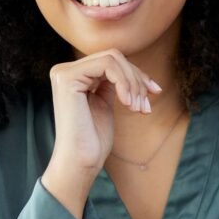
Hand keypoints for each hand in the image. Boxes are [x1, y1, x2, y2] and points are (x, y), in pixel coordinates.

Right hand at [42, 49, 160, 218]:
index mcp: (73, 76)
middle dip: (137, 78)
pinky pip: (107, 66)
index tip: (155, 92)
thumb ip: (112, 83)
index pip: (111, 61)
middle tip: (145, 105)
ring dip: (133, 82)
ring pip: (113, 58)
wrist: (81, 161)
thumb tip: (133, 69)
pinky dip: (124, 82)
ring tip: (137, 108)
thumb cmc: (94, 139)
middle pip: (114, 56)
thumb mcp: (105, 103)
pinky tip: (128, 104)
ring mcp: (64, 73)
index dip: (137, 74)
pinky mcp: (67, 78)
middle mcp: (65, 71)